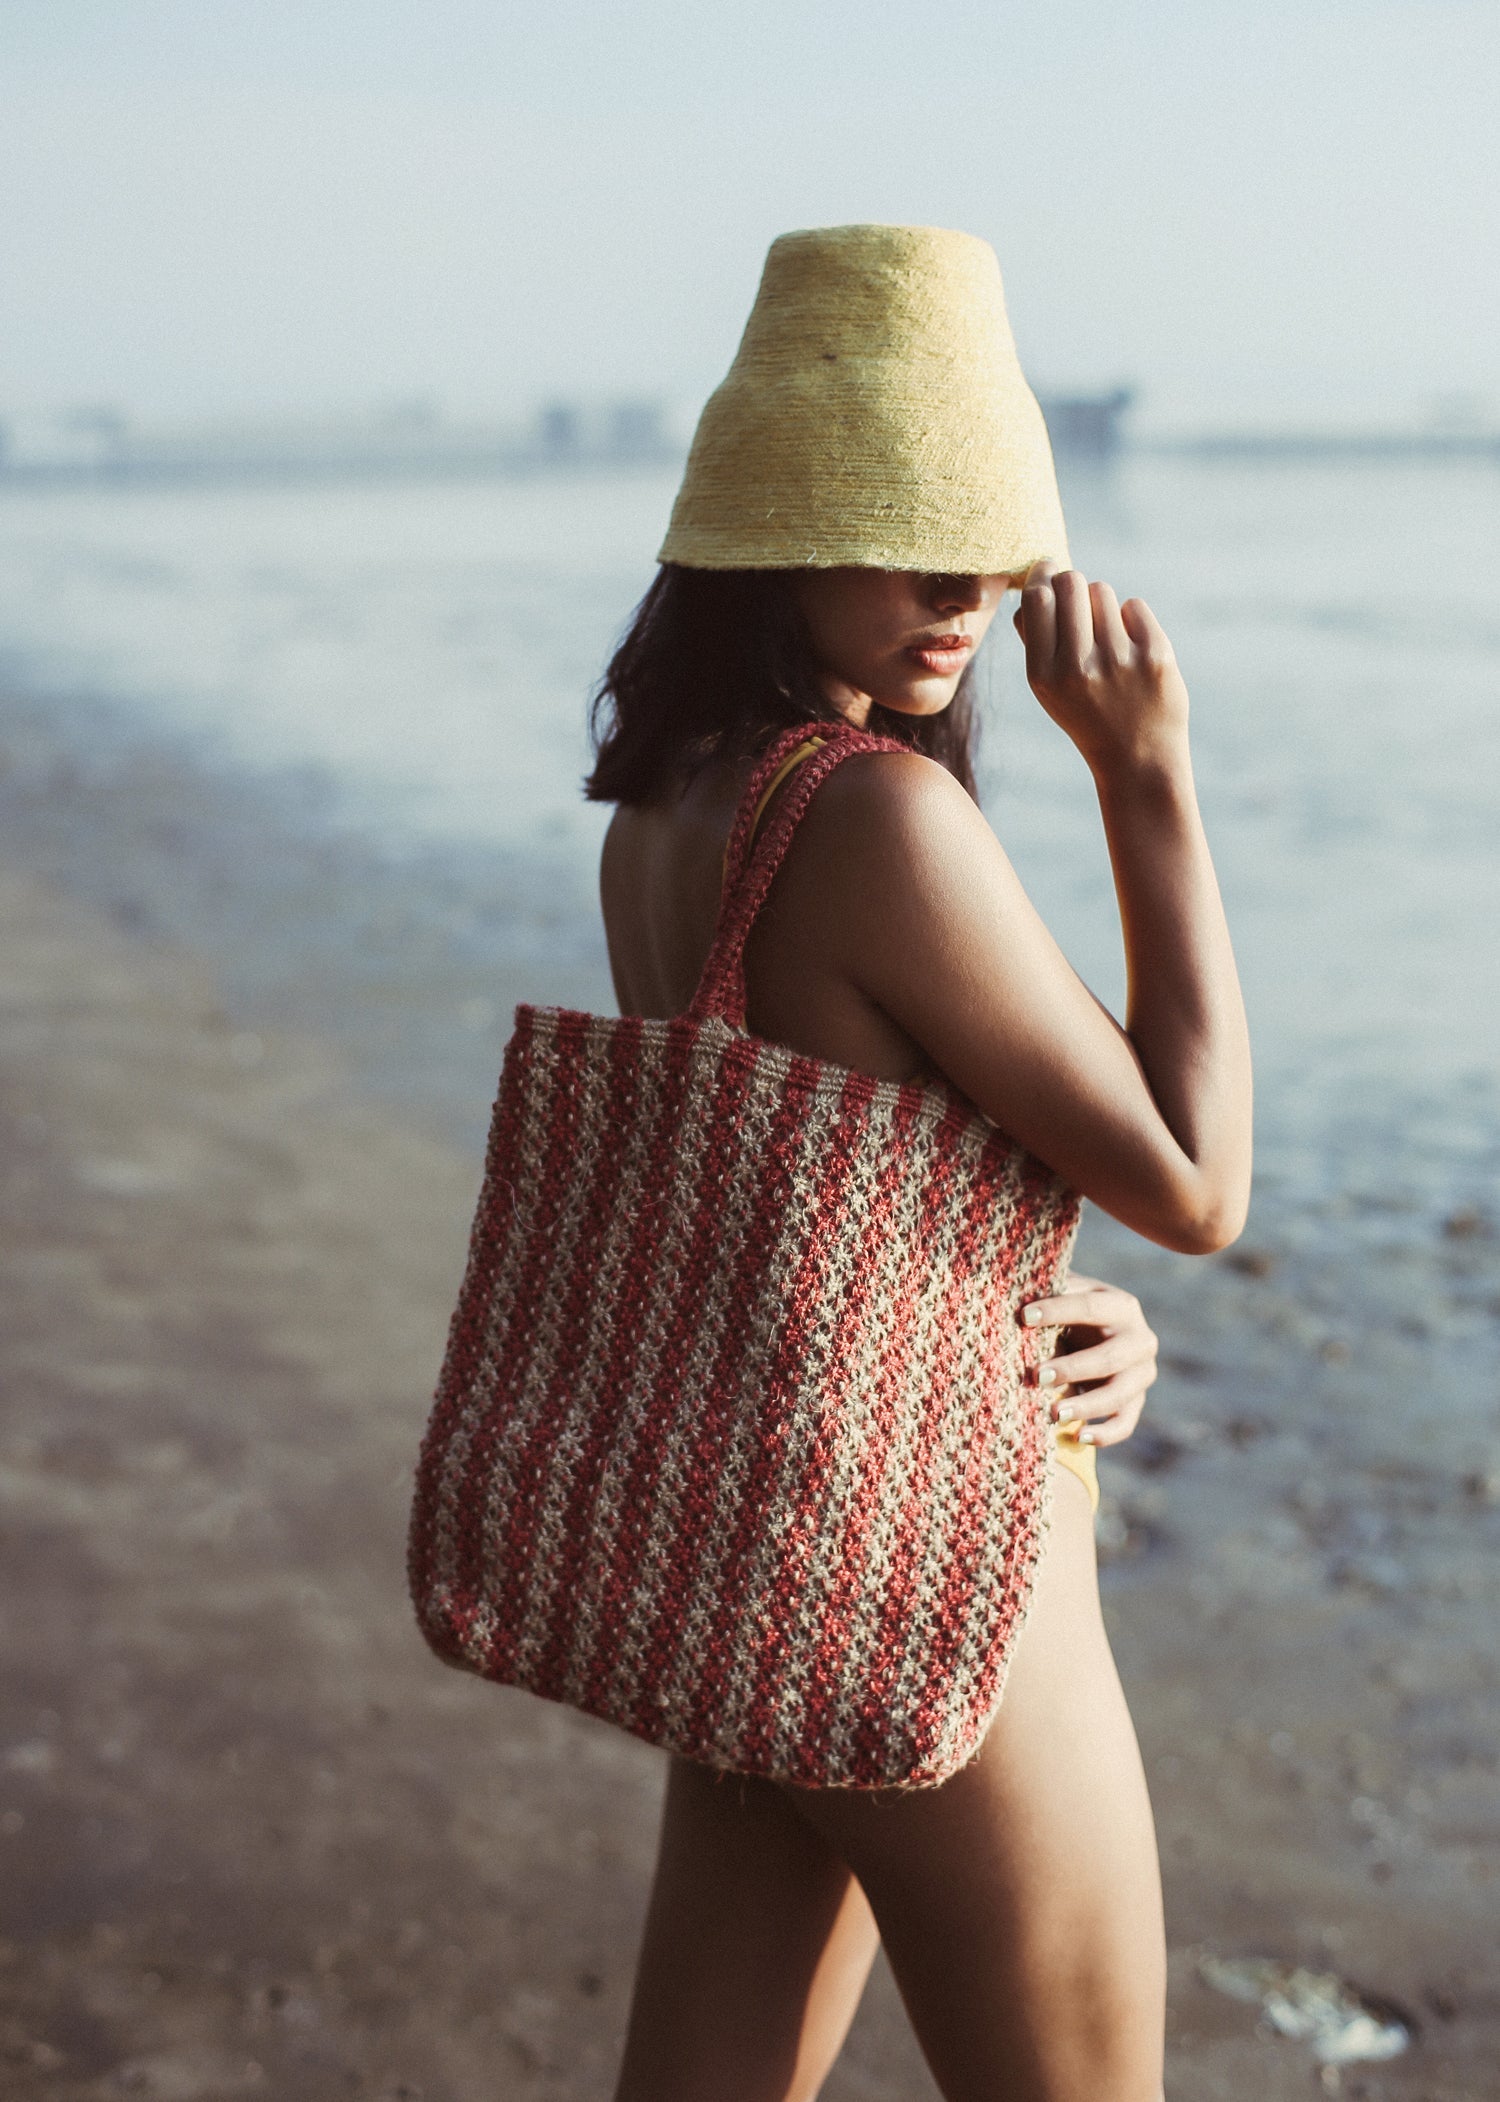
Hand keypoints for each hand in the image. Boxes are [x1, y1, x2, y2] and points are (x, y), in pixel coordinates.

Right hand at [1012, 560, 1188, 775]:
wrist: (1138, 758)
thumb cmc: (1087, 714)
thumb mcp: (1048, 690)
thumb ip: (1035, 640)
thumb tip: (1033, 585)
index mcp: (1044, 676)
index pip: (1037, 598)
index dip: (1042, 574)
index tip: (1047, 570)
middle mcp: (1078, 667)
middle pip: (1070, 583)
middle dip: (1072, 583)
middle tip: (1076, 597)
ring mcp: (1119, 660)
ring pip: (1102, 591)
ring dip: (1101, 604)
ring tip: (1106, 635)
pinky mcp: (1155, 655)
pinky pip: (1134, 606)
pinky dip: (1131, 620)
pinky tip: (1131, 648)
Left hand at [1021, 1271, 1158, 1448]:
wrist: (1094, 1333)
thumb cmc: (1068, 1311)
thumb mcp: (1062, 1295)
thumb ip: (1047, 1293)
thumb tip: (1015, 1298)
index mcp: (1121, 1306)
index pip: (1089, 1308)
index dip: (1057, 1311)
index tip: (1024, 1316)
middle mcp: (1140, 1339)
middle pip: (1109, 1358)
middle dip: (1072, 1369)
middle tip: (1037, 1376)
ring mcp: (1142, 1373)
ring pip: (1118, 1395)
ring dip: (1085, 1406)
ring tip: (1053, 1413)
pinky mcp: (1136, 1400)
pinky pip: (1125, 1422)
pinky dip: (1105, 1434)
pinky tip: (1078, 1437)